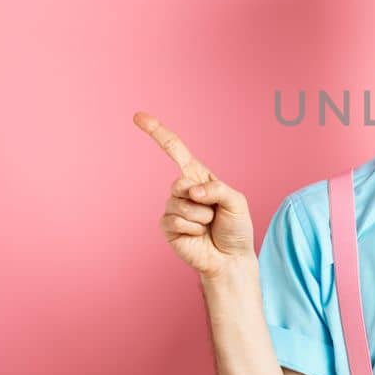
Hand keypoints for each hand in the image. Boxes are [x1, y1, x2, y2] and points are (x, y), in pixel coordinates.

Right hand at [134, 111, 255, 276]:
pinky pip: (176, 221)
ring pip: (181, 205)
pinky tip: (198, 236)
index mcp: (198, 176)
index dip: (157, 132)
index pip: (174, 149)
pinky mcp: (167, 226)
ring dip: (201, 218)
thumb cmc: (236, 228)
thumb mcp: (237, 202)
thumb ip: (218, 189)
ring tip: (208, 226)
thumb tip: (191, 191)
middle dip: (202, 200)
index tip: (137, 116)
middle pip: (180, 183)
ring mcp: (172, 208)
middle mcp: (183, 189)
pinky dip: (193, 229)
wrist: (231, 258)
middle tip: (214, 213)